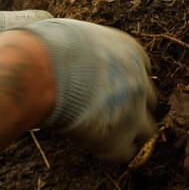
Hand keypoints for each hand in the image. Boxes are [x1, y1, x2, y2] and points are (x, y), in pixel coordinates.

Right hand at [22, 19, 155, 161]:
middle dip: (131, 107)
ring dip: (127, 133)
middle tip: (107, 113)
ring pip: (146, 131)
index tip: (107, 88)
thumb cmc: (48, 48)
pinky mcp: (119, 138)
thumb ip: (90, 49)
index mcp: (132, 53)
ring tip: (103, 136)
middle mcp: (139, 82)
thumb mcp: (78, 36)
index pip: (141, 71)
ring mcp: (134, 112)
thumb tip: (73, 56)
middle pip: (147, 100)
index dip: (124, 82)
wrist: (41, 71)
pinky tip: (93, 147)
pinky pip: (125, 153)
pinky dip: (111, 152)